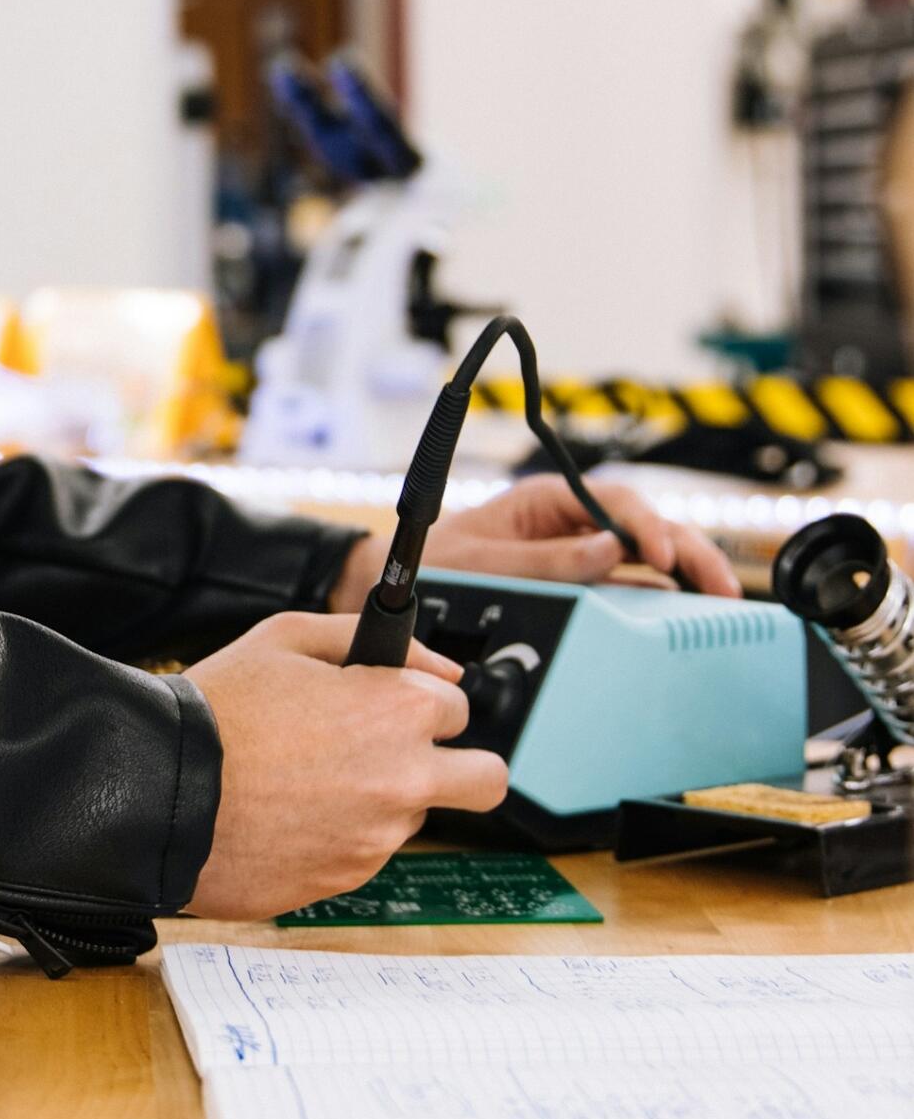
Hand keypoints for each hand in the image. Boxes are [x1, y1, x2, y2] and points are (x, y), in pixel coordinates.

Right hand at [184, 612, 507, 919]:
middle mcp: (405, 776)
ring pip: (415, 817)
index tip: (390, 704)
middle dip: (461, 765)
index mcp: (398, 709)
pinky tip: (289, 813)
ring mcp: (379, 836)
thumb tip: (438, 666)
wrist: (157, 793)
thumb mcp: (285, 638)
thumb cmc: (216, 711)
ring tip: (309, 781)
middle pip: (486, 780)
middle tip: (408, 755)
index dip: (421, 700)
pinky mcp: (347, 879)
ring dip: (383, 799)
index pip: (459, 706)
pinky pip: (365, 852)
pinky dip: (340, 835)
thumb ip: (371, 640)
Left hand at [329, 474, 740, 610]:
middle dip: (690, 553)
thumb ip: (547, 560)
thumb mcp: (485, 561)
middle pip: (647, 529)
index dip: (649, 528)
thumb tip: (611, 552)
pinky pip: (629, 587)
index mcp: (549, 500)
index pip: (617, 504)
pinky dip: (662, 599)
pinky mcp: (581, 585)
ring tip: (720, 605)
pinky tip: (687, 617)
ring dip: (686, 577)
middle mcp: (572, 523)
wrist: (396, 587)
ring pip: (647, 558)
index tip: (664, 558)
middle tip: (722, 589)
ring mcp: (580, 554)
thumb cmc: (436, 563)